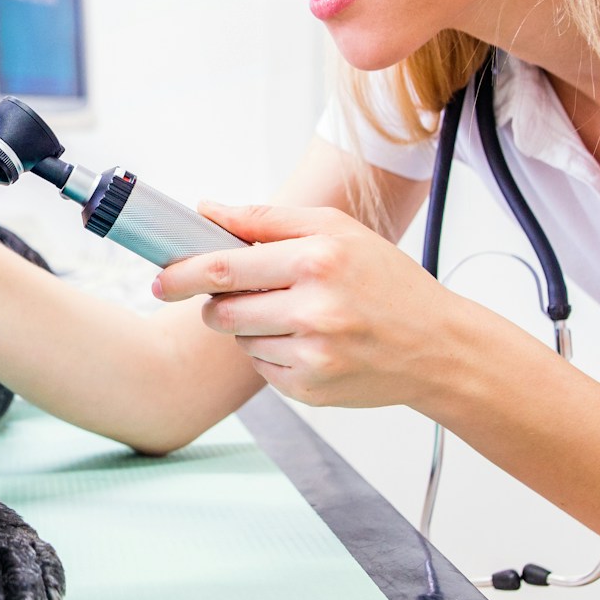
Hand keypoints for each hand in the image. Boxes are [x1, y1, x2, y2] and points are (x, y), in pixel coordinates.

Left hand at [153, 201, 460, 409]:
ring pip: (241, 340)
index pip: (224, 267)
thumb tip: (206, 209)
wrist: (438, 347)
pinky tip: (311, 343)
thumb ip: (267, 218)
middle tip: (238, 295)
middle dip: (217, 303)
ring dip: (251, 327)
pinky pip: (262, 368)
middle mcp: (315, 309)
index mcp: (317, 260)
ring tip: (298, 316)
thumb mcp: (336, 231)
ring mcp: (313, 355)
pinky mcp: (311, 389)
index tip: (162, 277)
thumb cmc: (386, 281)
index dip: (183, 273)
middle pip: (222, 310)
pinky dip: (274, 353)